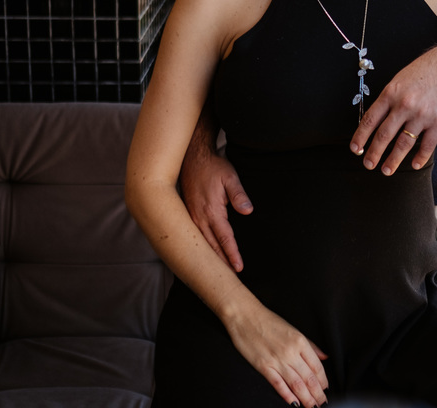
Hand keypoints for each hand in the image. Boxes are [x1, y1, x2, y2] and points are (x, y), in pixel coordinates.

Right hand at [179, 108, 253, 271]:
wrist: (192, 157)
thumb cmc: (213, 167)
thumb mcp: (230, 177)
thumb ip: (239, 194)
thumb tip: (248, 210)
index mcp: (211, 210)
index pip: (224, 238)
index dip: (232, 254)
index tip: (239, 267)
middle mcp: (199, 217)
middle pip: (212, 246)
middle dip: (221, 263)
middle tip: (230, 278)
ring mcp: (191, 217)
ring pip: (202, 243)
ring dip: (210, 258)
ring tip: (219, 272)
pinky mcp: (188, 214)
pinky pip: (194, 236)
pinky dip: (201, 248)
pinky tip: (204, 255)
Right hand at [225, 305, 328, 406]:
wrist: (245, 316)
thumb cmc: (268, 321)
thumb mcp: (293, 329)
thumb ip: (310, 345)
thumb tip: (324, 357)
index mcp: (300, 341)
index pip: (317, 366)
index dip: (323, 380)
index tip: (325, 389)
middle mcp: (290, 352)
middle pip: (309, 378)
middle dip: (317, 393)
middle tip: (322, 403)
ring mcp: (277, 360)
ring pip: (296, 384)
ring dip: (306, 398)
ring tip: (312, 406)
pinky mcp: (263, 366)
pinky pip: (278, 384)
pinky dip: (287, 395)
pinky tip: (294, 403)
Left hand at [350, 43, 436, 175]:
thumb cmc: (427, 68)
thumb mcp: (401, 78)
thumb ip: (390, 98)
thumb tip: (378, 118)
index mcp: (391, 93)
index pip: (370, 120)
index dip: (360, 136)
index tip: (355, 148)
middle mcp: (404, 105)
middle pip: (384, 135)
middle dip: (374, 153)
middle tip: (368, 164)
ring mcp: (422, 115)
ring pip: (404, 143)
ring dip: (393, 160)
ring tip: (386, 170)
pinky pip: (427, 144)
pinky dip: (421, 157)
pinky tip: (415, 165)